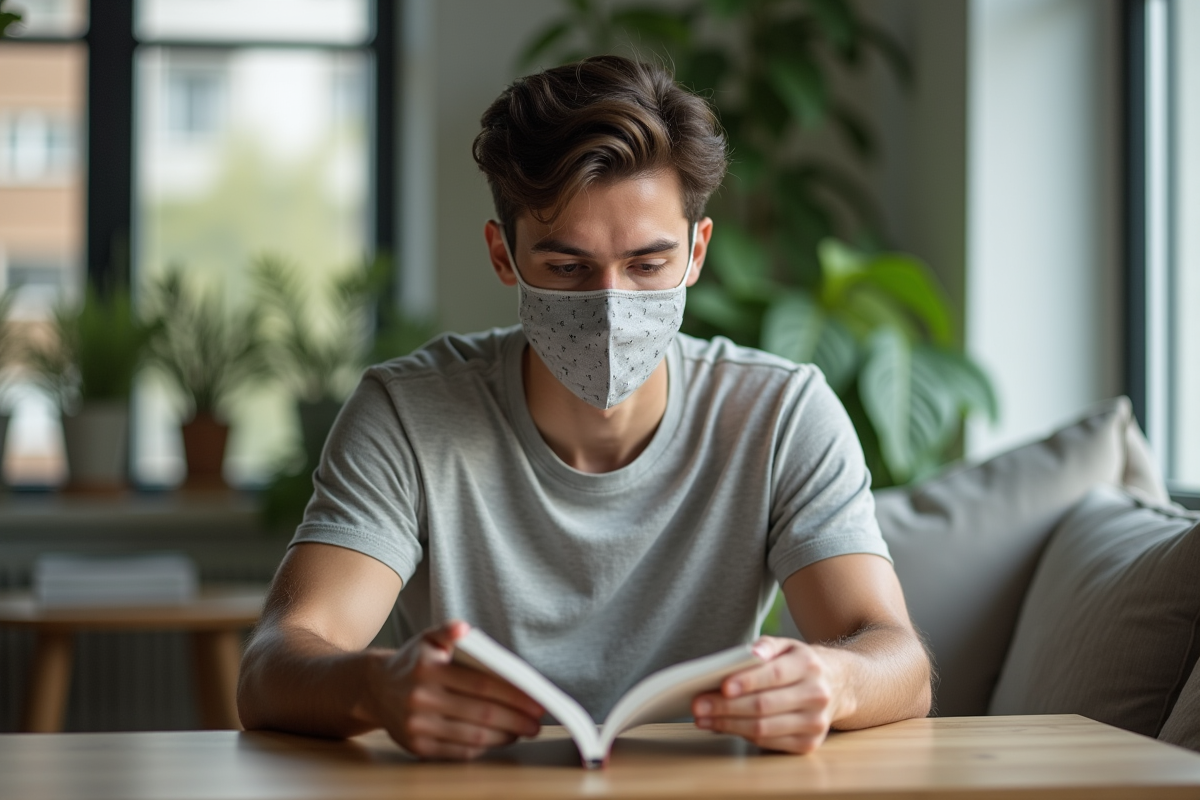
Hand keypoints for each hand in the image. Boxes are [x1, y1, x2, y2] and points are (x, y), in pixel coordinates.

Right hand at [368, 620, 544, 760]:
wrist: (375, 689)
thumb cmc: (413, 662)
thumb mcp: (427, 638)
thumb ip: (448, 630)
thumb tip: (463, 628)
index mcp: (428, 669)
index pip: (481, 684)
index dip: (513, 696)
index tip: (536, 702)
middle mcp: (420, 698)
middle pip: (481, 713)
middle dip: (516, 720)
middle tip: (536, 723)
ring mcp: (417, 726)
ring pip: (472, 736)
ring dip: (504, 736)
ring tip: (521, 731)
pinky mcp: (417, 747)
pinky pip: (458, 751)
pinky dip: (483, 748)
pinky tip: (498, 739)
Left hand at [691, 636, 835, 753]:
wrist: (836, 685)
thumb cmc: (798, 665)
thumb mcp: (786, 646)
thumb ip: (766, 646)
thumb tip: (750, 654)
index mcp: (809, 665)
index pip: (775, 675)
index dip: (747, 682)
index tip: (721, 686)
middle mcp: (816, 695)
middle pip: (764, 705)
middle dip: (725, 707)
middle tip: (698, 705)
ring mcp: (815, 723)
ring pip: (763, 728)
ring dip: (728, 725)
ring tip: (702, 719)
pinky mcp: (809, 743)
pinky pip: (768, 742)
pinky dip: (742, 735)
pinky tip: (722, 727)